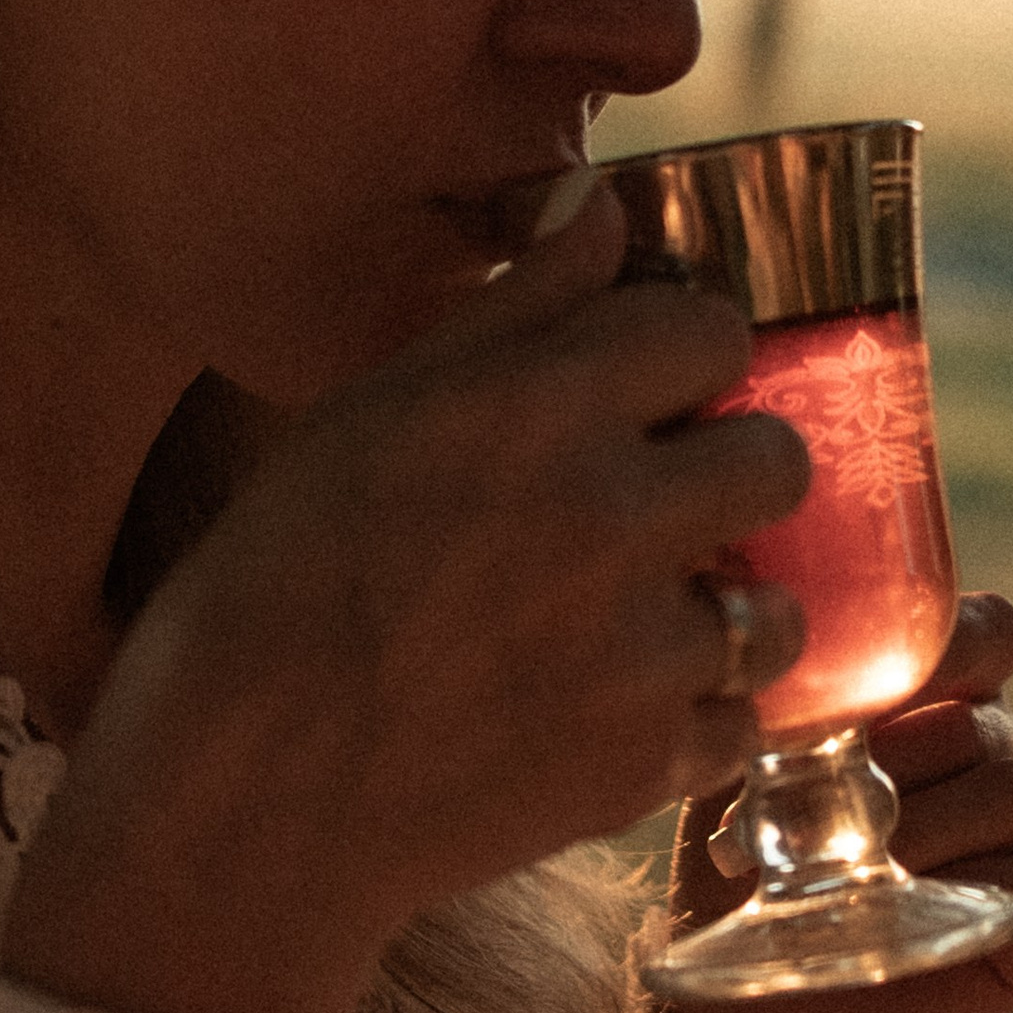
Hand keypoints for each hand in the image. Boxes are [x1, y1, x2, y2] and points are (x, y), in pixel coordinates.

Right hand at [0, 184, 809, 1012]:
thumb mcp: (360, 416)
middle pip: (777, 457)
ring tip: (625, 629)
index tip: (645, 389)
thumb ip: (506, 310)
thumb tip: (605, 206)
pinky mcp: (646, 767)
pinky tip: (599, 715)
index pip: (708, 327)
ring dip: (721, 612)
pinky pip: (738, 725)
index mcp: (533, 406)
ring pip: (773, 609)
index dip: (677, 355)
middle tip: (651, 509)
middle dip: (728, 472)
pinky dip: (687, 724)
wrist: (235, 806)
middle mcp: (608, 515)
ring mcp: (639, 650)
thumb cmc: (267, 590)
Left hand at [662, 591, 1012, 1012]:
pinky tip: (911, 909)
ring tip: (845, 870)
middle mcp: (1002, 750)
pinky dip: (981, 890)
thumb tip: (758, 638)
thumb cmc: (747, 868)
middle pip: (983, 722)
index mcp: (940, 696)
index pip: (990, 634)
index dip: (949, 645)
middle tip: (805, 817)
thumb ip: (771, 701)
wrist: (758, 1007)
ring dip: (923, 828)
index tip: (871, 688)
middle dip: (892, 765)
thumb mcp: (740, 771)